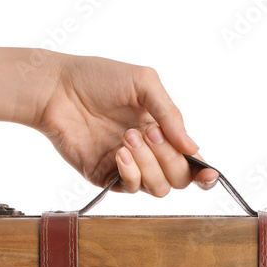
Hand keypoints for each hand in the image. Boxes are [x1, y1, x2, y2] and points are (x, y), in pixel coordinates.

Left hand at [33, 53, 218, 194]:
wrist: (57, 88)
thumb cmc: (98, 78)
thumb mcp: (143, 83)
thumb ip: (171, 113)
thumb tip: (192, 147)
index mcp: (162, 131)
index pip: (190, 161)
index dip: (203, 172)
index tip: (208, 172)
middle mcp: (148, 153)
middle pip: (178, 178)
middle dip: (169, 158)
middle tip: (148, 132)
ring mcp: (128, 167)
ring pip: (158, 188)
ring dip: (149, 164)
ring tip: (128, 138)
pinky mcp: (105, 177)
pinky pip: (130, 188)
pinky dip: (131, 173)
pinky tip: (119, 153)